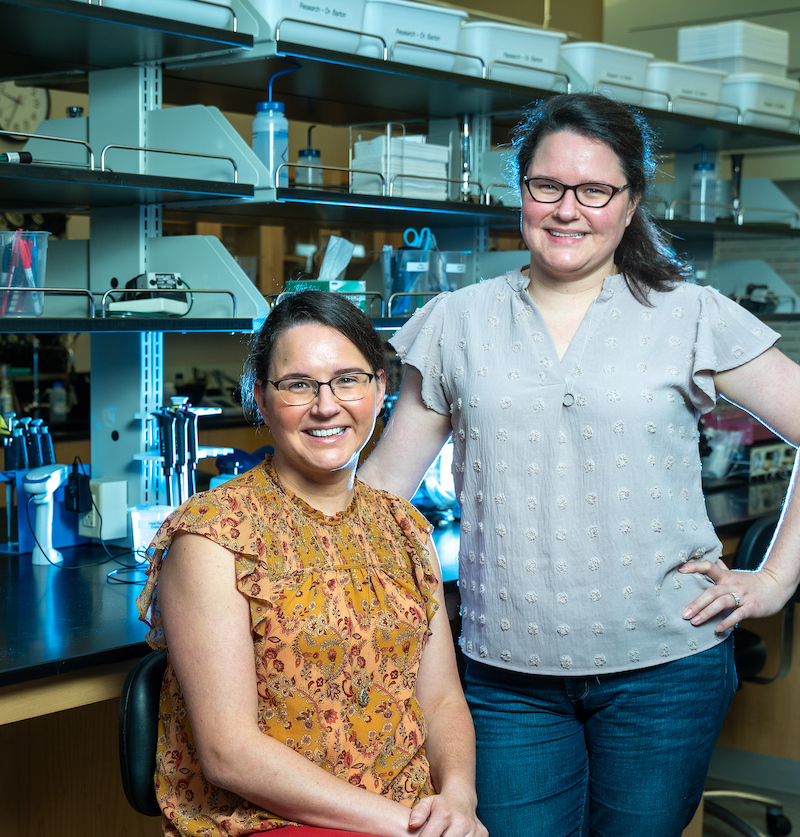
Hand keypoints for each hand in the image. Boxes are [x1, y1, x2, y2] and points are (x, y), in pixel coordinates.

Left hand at [406, 791, 487, 836]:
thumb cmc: (441, 804)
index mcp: (444, 815)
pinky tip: (455, 836)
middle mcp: (461, 822)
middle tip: (436, 836)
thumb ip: (418, 813)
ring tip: (446, 835)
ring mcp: (473, 829)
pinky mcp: (483, 834)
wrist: (462, 799)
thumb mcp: (427, 803)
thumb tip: (412, 825)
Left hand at [679, 558, 793, 632]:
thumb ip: (722, 569)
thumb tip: (713, 560)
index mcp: (726, 576)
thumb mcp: (735, 574)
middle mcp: (732, 584)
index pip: (708, 567)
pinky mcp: (752, 607)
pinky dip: (727, 621)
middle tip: (684, 614)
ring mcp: (742, 596)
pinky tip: (718, 629)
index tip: (680, 570)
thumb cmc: (751, 582)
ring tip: (695, 622)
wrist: (776, 585)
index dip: (694, 566)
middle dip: (696, 603)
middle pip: (711, 592)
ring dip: (707, 613)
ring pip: (722, 602)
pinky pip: (738, 614)